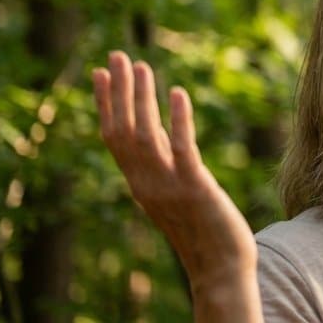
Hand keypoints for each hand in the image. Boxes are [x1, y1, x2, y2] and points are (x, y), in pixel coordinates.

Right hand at [93, 51, 257, 298]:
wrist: (220, 268)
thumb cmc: (204, 231)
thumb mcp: (177, 193)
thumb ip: (165, 166)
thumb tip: (160, 134)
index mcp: (140, 184)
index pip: (114, 138)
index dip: (107, 104)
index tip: (102, 74)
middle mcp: (146, 183)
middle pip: (123, 130)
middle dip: (120, 91)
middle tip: (117, 55)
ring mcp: (168, 186)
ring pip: (146, 134)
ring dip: (142, 98)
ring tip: (142, 65)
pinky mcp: (195, 187)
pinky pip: (181, 148)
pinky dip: (177, 119)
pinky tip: (178, 92)